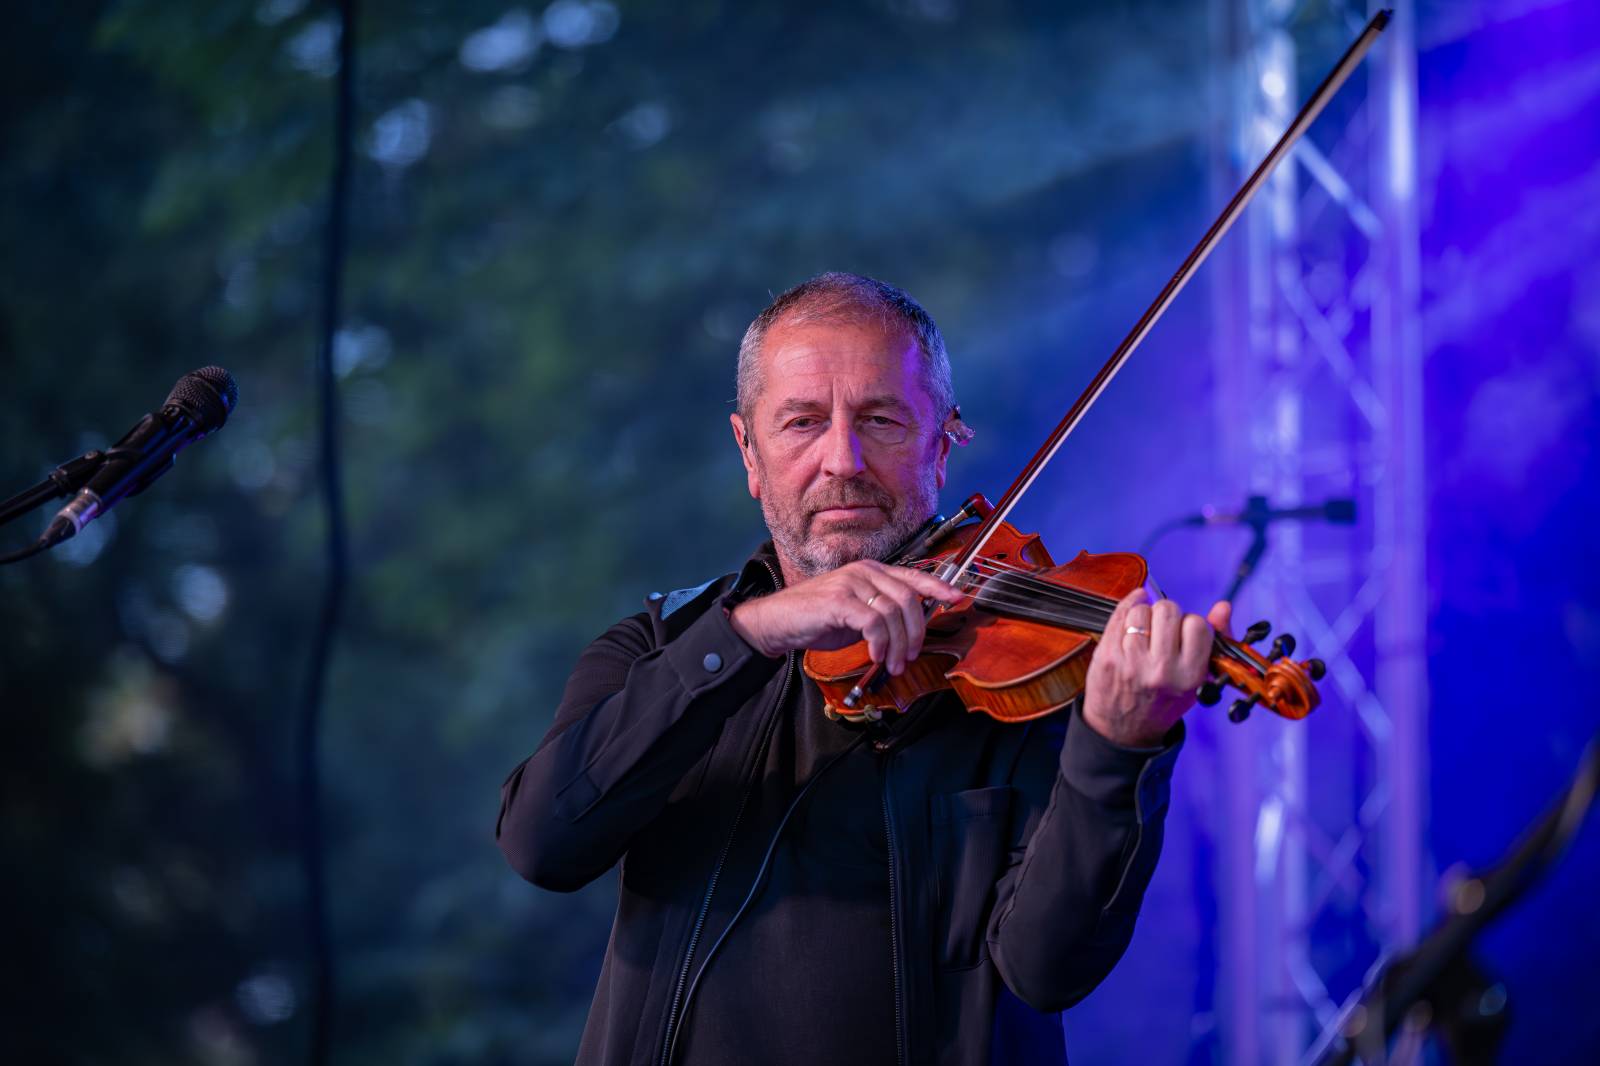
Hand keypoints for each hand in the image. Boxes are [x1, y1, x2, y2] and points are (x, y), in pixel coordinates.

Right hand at [729, 560, 966, 673]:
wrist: (779, 622)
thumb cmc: (818, 619)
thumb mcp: (858, 614)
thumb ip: (883, 614)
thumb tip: (912, 629)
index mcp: (872, 571)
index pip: (913, 576)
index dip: (938, 588)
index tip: (958, 599)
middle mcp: (864, 572)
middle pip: (909, 598)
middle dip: (916, 632)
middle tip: (910, 657)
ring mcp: (851, 583)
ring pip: (893, 613)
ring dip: (898, 645)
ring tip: (892, 664)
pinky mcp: (839, 600)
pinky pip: (874, 623)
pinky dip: (880, 643)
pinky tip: (875, 656)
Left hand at [1083, 588, 1232, 747]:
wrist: (1122, 731)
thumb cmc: (1162, 702)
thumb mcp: (1195, 681)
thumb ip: (1213, 642)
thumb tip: (1223, 607)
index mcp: (1189, 677)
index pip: (1198, 624)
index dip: (1190, 623)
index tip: (1183, 633)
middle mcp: (1161, 670)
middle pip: (1168, 610)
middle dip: (1166, 614)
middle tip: (1162, 630)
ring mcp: (1132, 663)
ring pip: (1141, 610)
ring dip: (1144, 615)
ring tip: (1144, 632)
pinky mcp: (1107, 656)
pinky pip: (1118, 616)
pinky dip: (1125, 614)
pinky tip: (1128, 624)